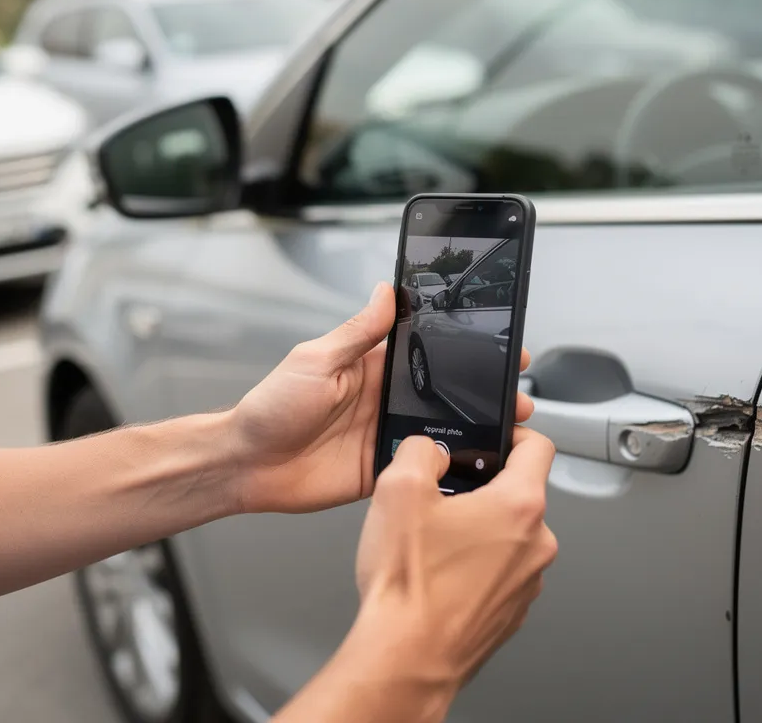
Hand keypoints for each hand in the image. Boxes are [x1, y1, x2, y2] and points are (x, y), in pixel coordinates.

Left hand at [229, 282, 533, 513]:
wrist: (246, 466)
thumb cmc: (270, 408)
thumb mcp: (316, 360)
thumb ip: (357, 332)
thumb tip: (386, 291)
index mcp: (372, 367)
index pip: (427, 350)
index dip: (463, 346)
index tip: (497, 339)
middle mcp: (384, 400)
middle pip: (445, 392)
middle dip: (483, 390)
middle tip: (515, 391)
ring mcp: (386, 436)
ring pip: (443, 431)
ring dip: (475, 430)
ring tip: (508, 428)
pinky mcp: (383, 470)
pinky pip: (424, 469)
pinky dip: (450, 468)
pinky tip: (474, 466)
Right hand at [351, 429, 558, 691]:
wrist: (406, 658)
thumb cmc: (409, 587)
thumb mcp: (398, 491)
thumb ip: (420, 451)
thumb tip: (429, 449)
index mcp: (519, 505)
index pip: (539, 446)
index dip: (513, 432)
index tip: (495, 437)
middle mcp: (536, 544)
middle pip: (518, 494)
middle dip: (481, 490)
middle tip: (440, 500)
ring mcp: (528, 581)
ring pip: (508, 537)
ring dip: (478, 532)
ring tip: (433, 546)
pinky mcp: (512, 610)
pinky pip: (499, 573)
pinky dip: (475, 568)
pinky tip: (439, 577)